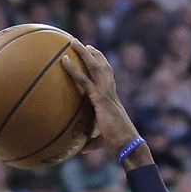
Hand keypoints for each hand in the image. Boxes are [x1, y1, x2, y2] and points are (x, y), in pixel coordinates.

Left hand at [62, 45, 142, 160]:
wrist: (127, 145)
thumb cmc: (117, 145)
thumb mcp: (102, 141)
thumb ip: (91, 142)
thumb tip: (80, 149)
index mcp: (112, 100)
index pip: (108, 78)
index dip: (102, 66)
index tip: (94, 57)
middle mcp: (110, 92)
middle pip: (103, 67)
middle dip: (94, 54)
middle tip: (83, 44)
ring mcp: (106, 93)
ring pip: (94, 67)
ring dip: (83, 53)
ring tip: (73, 42)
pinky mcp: (100, 99)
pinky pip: (84, 80)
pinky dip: (73, 69)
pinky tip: (63, 60)